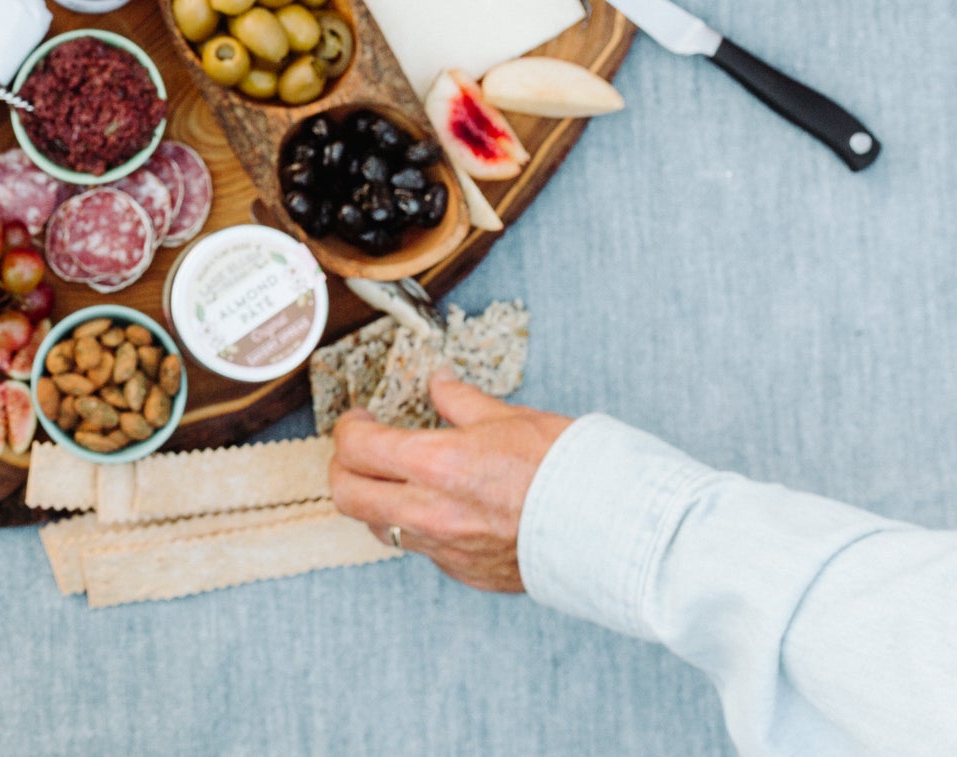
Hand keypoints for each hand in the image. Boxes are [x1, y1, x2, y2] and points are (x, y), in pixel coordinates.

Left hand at [328, 374, 571, 591]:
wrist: (613, 527)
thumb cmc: (566, 468)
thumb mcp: (510, 418)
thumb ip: (461, 401)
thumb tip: (438, 383)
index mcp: (435, 464)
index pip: (356, 448)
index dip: (348, 429)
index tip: (360, 420)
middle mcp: (429, 511)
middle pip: (347, 495)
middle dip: (343, 468)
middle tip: (361, 450)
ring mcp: (445, 548)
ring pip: (380, 528)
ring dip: (379, 501)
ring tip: (401, 480)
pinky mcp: (465, 573)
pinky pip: (424, 549)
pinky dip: (422, 527)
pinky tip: (447, 509)